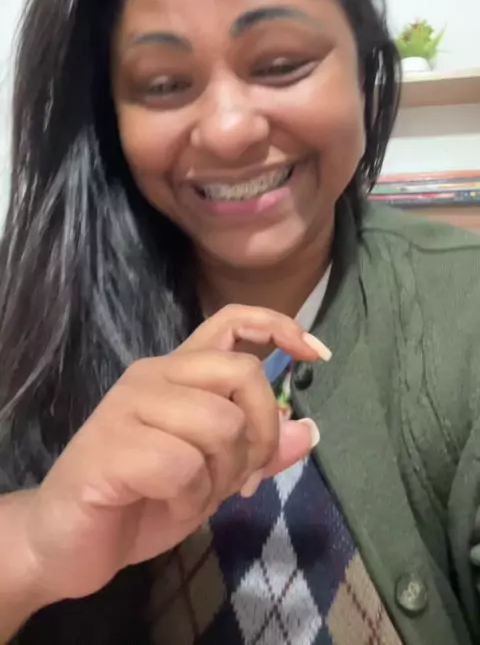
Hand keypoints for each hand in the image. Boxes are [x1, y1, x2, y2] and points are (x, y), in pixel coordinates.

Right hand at [19, 305, 326, 605]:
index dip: (278, 326)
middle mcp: (154, 375)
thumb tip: (310, 429)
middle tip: (244, 478)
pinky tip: (165, 506)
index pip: (231, 321)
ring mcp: (129, 405)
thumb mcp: (214, 477)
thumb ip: (258, 452)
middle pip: (242, 374)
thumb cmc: (141, 501)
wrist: (65, 543)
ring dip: (221, 478)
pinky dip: (189, 501)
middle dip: (261, 434)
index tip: (318, 353)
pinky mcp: (113, 444)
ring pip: (220, 424)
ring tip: (194, 498)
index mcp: (178, 373)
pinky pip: (184, 466)